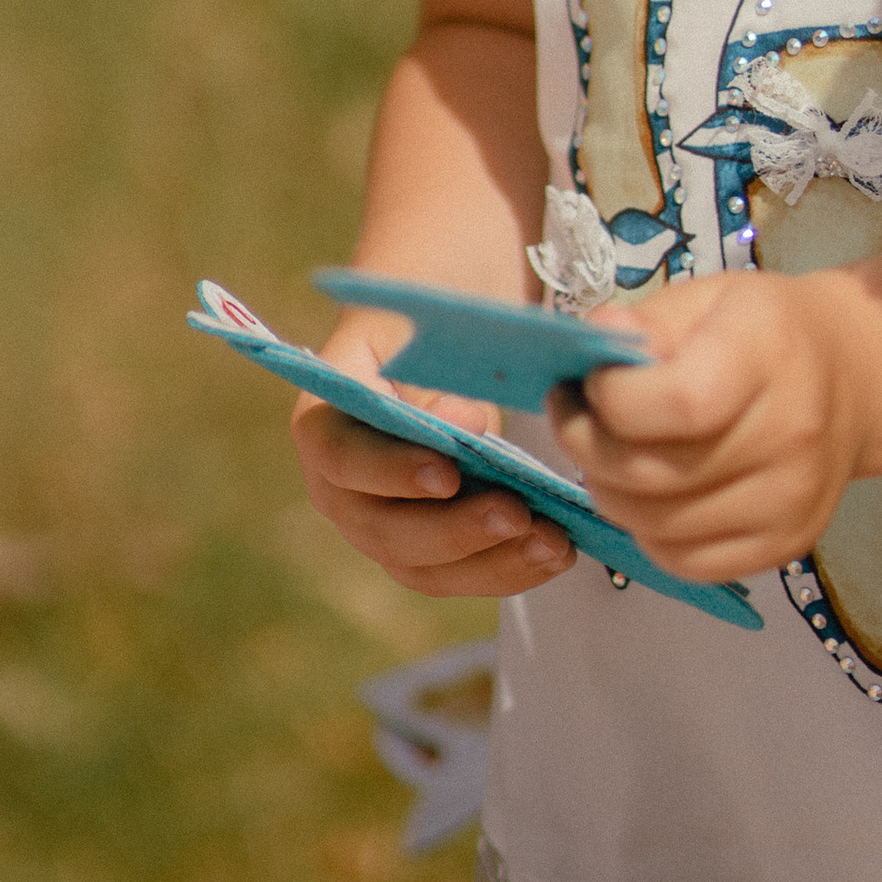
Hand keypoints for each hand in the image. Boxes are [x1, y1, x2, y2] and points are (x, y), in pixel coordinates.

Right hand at [290, 333, 574, 600]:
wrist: (451, 329)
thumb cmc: (436, 307)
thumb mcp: (436, 319)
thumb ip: (440, 370)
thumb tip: (463, 427)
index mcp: (325, 415)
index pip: (343, 456)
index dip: (391, 472)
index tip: (449, 472)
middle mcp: (341, 483)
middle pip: (382, 528)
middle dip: (455, 529)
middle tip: (517, 512)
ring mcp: (378, 521)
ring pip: (423, 566)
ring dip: (491, 561)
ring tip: (552, 541)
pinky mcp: (423, 547)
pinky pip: (458, 573)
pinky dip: (508, 568)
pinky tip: (556, 552)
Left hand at [549, 267, 881, 584]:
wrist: (852, 379)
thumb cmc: (766, 331)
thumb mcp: (708, 297)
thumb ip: (645, 322)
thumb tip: (591, 347)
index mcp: (769, 355)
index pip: (678, 403)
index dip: (612, 401)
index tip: (586, 384)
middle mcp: (789, 435)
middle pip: (655, 474)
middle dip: (588, 448)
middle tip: (573, 418)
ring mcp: (791, 502)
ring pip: (658, 526)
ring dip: (611, 491)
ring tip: (609, 451)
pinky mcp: (784, 547)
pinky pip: (685, 562)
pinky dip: (646, 531)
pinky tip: (647, 490)